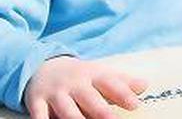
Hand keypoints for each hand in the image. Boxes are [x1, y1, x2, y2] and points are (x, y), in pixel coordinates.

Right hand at [25, 56, 146, 118]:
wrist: (42, 67)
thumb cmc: (80, 77)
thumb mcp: (100, 74)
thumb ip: (122, 82)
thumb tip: (145, 85)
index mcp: (92, 75)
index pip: (110, 83)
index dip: (122, 93)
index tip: (135, 104)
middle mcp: (74, 84)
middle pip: (89, 98)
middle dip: (101, 111)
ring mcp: (55, 94)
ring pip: (66, 111)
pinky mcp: (37, 103)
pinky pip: (39, 116)